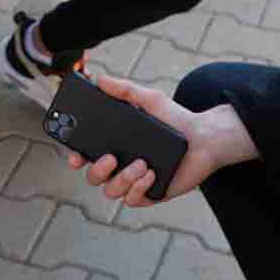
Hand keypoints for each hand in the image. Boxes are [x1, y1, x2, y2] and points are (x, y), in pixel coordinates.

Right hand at [64, 75, 259, 206]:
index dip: (76, 158)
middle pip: (94, 177)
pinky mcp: (151, 194)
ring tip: (142, 164)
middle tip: (111, 158)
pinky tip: (150, 174)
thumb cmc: (175, 119)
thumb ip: (123, 89)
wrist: (204, 137)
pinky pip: (133, 200)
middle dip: (97, 170)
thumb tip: (99, 79)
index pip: (87, 155)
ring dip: (123, 179)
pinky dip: (139, 188)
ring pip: (112, 191)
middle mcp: (122, 166)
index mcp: (117, 145)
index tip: (75, 156)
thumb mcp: (148, 99)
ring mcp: (135, 181)